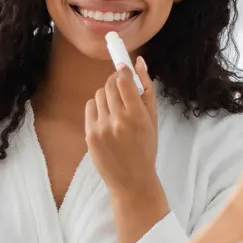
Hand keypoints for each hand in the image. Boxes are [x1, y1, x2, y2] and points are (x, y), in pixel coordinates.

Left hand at [85, 56, 167, 242]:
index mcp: (137, 116)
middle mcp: (117, 120)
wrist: (131, 180)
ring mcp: (101, 127)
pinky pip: (90, 106)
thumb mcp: (153, 120)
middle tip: (122, 88)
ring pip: (99, 94)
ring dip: (108, 95)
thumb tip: (139, 62)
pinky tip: (107, 118)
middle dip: (116, 81)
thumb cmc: (146, 148)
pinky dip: (98, 107)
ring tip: (116, 109)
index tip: (125, 70)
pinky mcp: (89, 134)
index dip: (123, 71)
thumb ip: (147, 89)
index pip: (123, 80)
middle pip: (110, 84)